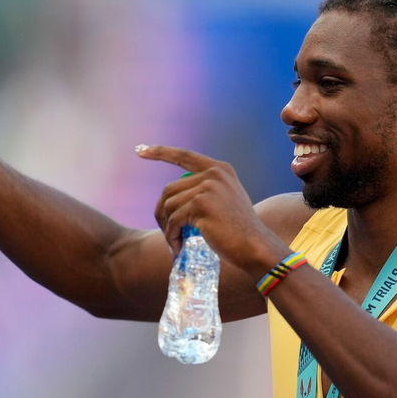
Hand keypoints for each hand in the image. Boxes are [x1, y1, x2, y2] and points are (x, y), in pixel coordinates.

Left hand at [135, 144, 284, 273]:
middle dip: (162, 213)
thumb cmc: (238, 231)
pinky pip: (173, 220)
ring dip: (166, 228)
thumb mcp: (225, 201)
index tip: (140, 150)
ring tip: (175, 243)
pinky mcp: (201, 205)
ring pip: (169, 206)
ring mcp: (208, 188)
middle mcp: (214, 174)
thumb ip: (204, 192)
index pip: (184, 155)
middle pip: (169, 189)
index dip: (160, 152)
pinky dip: (171, 236)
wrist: (256, 247)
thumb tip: (170, 198)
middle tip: (166, 233)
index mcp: (220, 169)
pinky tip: (178, 247)